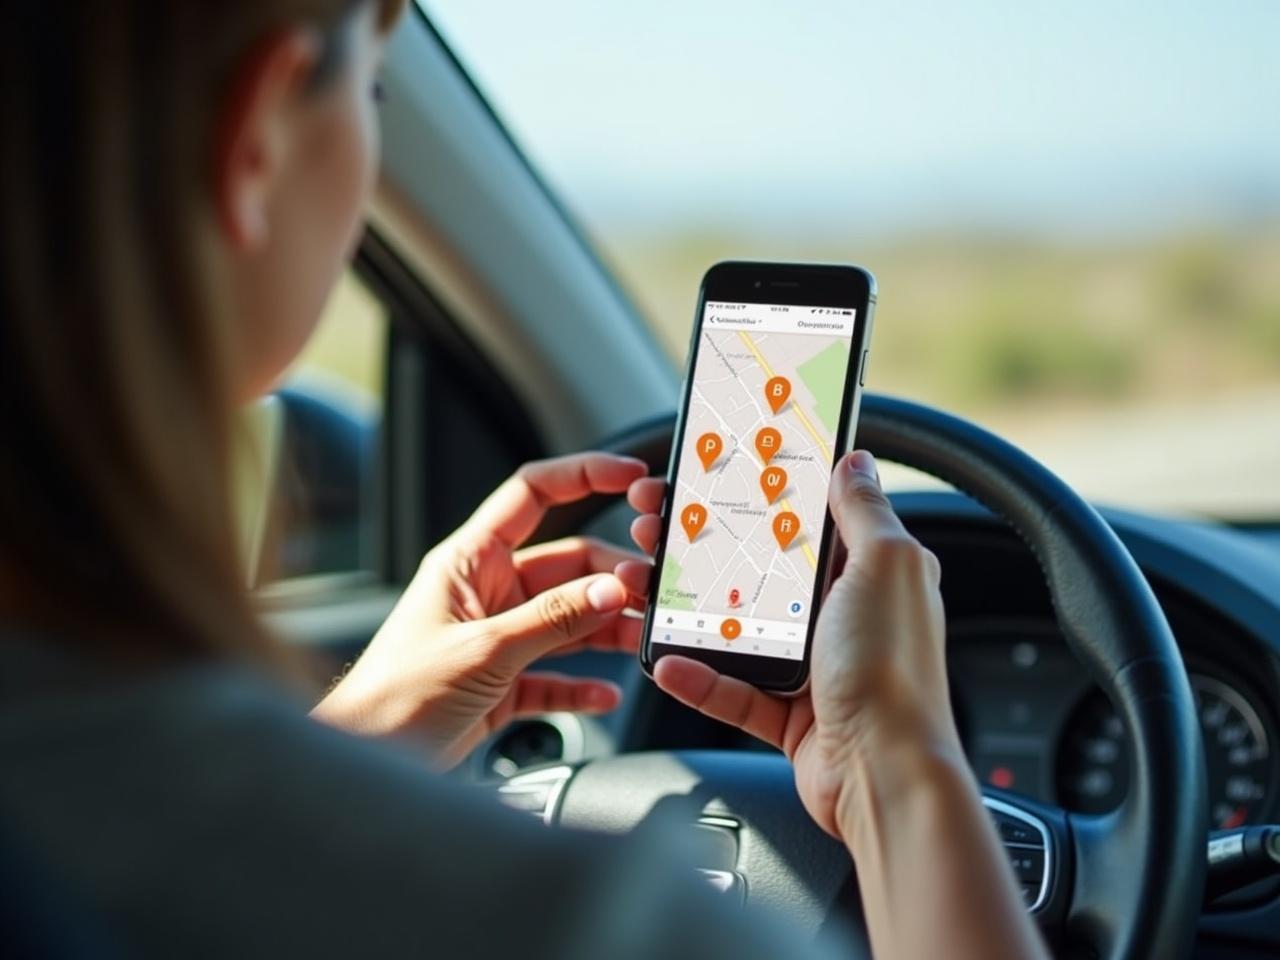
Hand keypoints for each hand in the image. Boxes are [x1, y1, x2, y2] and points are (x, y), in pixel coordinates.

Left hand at [313, 452, 653, 768]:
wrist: (365, 761)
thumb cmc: (395, 698)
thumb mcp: (484, 650)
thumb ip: (552, 619)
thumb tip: (611, 591)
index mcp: (469, 562)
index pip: (532, 495)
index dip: (583, 475)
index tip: (631, 475)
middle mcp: (487, 593)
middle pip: (567, 566)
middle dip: (612, 577)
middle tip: (650, 593)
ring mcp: (498, 638)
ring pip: (570, 621)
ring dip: (608, 631)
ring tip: (644, 640)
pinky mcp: (503, 684)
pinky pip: (557, 675)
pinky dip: (584, 684)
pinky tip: (607, 692)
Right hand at [649, 450, 962, 839]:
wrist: (885, 776)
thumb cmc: (893, 672)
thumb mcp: (885, 566)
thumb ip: (866, 510)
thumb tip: (856, 460)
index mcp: (870, 572)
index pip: (806, 518)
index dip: (758, 492)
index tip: (712, 474)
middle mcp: (843, 616)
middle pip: (759, 567)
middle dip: (704, 545)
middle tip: (656, 527)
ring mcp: (814, 666)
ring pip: (736, 626)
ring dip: (688, 608)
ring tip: (645, 585)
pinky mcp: (788, 713)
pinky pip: (731, 688)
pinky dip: (698, 677)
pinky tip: (667, 660)